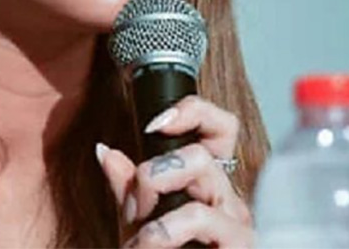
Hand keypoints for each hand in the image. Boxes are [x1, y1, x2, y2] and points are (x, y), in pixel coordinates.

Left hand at [96, 95, 253, 247]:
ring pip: (204, 175)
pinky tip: (146, 246)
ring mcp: (239, 224)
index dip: (193, 112)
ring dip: (157, 196)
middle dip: (156, 170)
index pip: (220, 130)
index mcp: (210, 188)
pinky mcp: (242, 246)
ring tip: (139, 234)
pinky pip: (200, 218)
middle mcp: (229, 200)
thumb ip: (127, 191)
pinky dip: (163, 230)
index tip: (153, 125)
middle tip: (135, 203)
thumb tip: (106, 150)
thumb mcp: (139, 230)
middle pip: (202, 152)